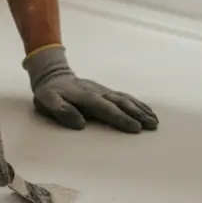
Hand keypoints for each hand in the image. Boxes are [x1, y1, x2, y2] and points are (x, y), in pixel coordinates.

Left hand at [23, 45, 158, 132]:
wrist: (52, 74)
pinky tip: (147, 111)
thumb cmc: (49, 93)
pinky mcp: (106, 91)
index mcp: (86, 97)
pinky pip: (125, 97)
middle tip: (153, 126)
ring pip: (126, 99)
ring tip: (155, 121)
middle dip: (138, 114)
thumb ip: (61, 111)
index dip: (121, 118)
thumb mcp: (47, 101)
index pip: (106, 109)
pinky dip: (138, 104)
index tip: (136, 128)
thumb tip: (80, 123)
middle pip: (121, 103)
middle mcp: (98, 93)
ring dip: (141, 109)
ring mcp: (104, 91)